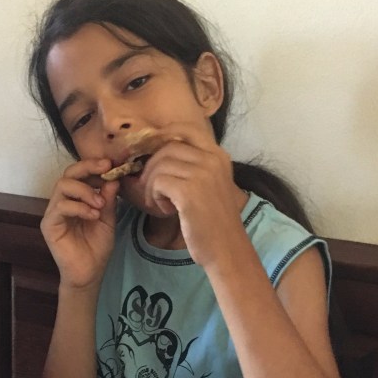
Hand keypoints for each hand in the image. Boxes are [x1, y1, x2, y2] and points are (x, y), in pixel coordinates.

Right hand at [41, 159, 119, 289]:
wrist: (89, 273)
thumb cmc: (97, 248)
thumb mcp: (107, 220)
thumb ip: (108, 200)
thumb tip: (113, 178)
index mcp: (75, 199)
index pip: (79, 174)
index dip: (93, 166)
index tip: (110, 164)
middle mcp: (61, 202)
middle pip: (67, 174)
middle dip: (87, 168)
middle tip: (105, 170)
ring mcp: (53, 213)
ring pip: (62, 186)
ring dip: (85, 191)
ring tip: (100, 205)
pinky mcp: (49, 224)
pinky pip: (61, 205)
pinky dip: (79, 207)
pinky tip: (92, 215)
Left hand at [138, 122, 245, 267]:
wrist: (226, 249)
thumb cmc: (213, 222)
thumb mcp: (209, 186)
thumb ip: (192, 167)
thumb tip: (158, 155)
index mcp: (218, 155)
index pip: (185, 129)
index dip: (162, 135)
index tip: (151, 153)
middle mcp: (212, 159)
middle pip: (167, 147)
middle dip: (151, 167)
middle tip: (151, 189)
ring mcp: (202, 174)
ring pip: (159, 165)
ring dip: (151, 185)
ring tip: (158, 202)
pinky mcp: (190, 191)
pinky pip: (158, 182)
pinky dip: (155, 196)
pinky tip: (165, 210)